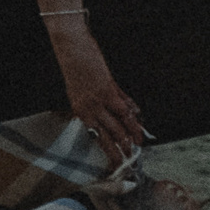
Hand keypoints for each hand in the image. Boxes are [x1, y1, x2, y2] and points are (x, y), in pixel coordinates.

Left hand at [44, 19, 146, 165]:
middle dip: (120, 151)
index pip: (96, 137)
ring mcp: (97, 100)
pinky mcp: (107, 89)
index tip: (116, 162)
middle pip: (108, 136)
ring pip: (118, 125)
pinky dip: (133, 118)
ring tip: (138, 148)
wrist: (70, 48)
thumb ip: (102, 104)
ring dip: (130, 138)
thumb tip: (124, 114)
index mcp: (80, 111)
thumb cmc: (76, 66)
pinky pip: (123, 108)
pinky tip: (139, 125)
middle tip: (129, 162)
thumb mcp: (82, 90)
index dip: (108, 150)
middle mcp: (88, 109)